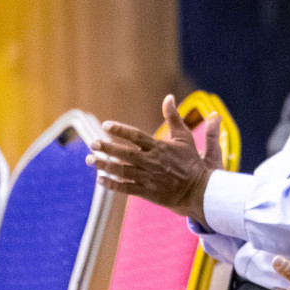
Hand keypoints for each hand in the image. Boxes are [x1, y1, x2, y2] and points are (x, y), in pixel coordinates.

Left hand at [88, 95, 219, 222]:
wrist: (198, 189)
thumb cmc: (190, 161)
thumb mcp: (184, 136)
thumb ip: (174, 117)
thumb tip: (169, 97)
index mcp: (160, 147)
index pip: (137, 136)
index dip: (121, 130)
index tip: (106, 125)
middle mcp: (152, 162)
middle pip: (126, 154)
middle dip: (107, 148)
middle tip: (93, 144)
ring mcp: (149, 178)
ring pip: (122, 171)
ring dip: (104, 166)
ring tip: (90, 160)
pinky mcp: (147, 192)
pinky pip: (125, 187)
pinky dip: (111, 184)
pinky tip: (99, 179)